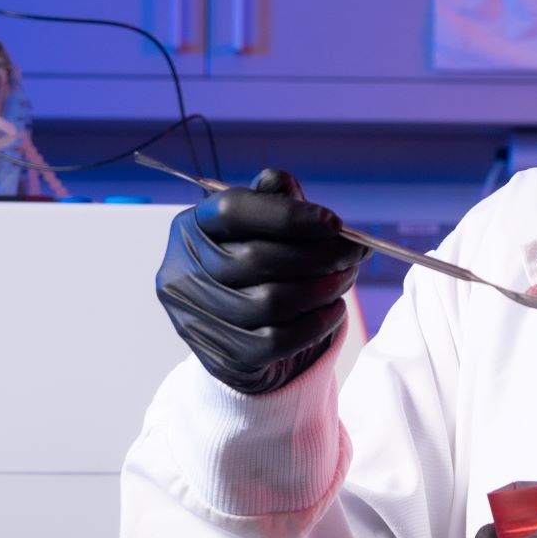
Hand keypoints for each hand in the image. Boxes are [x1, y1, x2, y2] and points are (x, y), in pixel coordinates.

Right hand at [155, 170, 360, 394]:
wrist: (240, 342)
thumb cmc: (254, 273)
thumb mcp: (262, 230)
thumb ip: (272, 204)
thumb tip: (281, 182)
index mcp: (190, 228)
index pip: (234, 210)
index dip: (288, 215)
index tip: (334, 223)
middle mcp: (182, 271)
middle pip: (257, 257)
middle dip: (318, 255)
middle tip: (354, 254)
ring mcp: (195, 318)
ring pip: (271, 301)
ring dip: (321, 289)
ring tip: (344, 280)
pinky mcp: (219, 356)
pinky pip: (278, 340)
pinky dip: (315, 324)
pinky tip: (332, 310)